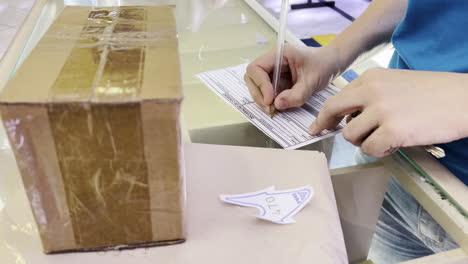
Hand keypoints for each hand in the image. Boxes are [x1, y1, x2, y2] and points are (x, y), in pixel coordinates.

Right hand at [244, 44, 339, 112]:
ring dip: (263, 99)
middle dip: (258, 94)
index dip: (260, 85)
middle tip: (269, 108)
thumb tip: (277, 105)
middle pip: (252, 78)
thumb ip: (297, 94)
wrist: (332, 63)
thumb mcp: (313, 81)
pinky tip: (278, 108)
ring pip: (257, 86)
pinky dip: (270, 102)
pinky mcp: (277, 82)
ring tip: (273, 110)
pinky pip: (267, 92)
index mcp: (279, 54)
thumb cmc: (324, 65)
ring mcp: (274, 72)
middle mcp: (272, 62)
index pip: (257, 68)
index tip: (270, 100)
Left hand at [309, 67, 467, 156]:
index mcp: (371, 78)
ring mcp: (380, 110)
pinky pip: (369, 149)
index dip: (324, 115)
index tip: (317, 125)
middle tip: (323, 133)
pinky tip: (395, 143)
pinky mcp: (392, 131)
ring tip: (384, 137)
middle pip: (333, 112)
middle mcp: (371, 91)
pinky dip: (379, 150)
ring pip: (350, 135)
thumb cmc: (433, 93)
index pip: (336, 98)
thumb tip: (348, 118)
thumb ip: (370, 96)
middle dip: (325, 125)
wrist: (464, 99)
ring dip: (363, 141)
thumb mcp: (395, 83)